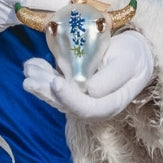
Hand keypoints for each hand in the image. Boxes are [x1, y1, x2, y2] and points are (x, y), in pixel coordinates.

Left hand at [22, 29, 153, 121]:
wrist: (134, 55)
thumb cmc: (133, 57)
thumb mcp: (128, 62)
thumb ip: (113, 77)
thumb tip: (90, 90)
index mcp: (109, 104)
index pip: (87, 108)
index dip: (69, 98)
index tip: (55, 82)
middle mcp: (93, 107)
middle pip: (66, 104)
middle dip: (46, 91)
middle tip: (30, 78)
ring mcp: (82, 98)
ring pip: (57, 96)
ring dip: (40, 83)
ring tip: (28, 69)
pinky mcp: (74, 89)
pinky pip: (56, 86)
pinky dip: (43, 75)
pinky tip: (32, 64)